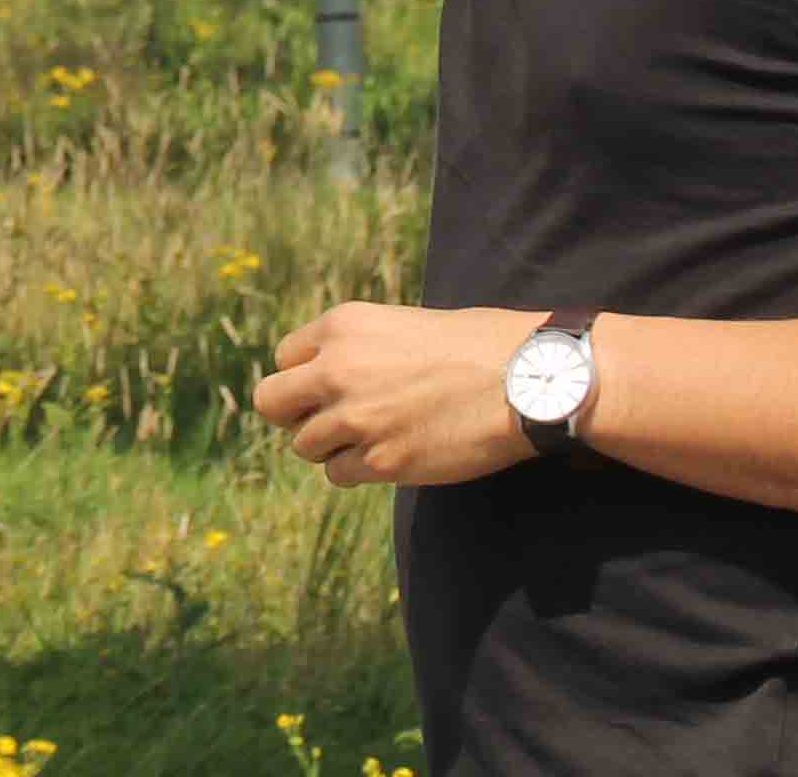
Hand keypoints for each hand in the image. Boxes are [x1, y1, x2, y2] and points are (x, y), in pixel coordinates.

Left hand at [250, 302, 541, 489]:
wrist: (525, 381)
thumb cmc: (478, 345)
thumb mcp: (404, 324)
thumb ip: (359, 349)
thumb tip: (330, 376)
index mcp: (343, 326)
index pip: (284, 357)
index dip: (304, 376)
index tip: (327, 386)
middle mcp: (337, 369)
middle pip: (271, 402)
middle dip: (294, 414)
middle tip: (327, 420)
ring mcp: (356, 418)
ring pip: (304, 445)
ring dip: (329, 446)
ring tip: (369, 437)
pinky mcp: (380, 461)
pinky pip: (338, 474)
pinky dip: (354, 470)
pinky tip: (386, 456)